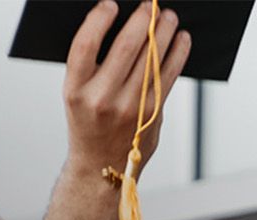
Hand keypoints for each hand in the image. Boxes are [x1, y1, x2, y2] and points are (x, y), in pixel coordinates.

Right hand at [60, 1, 190, 180]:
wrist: (100, 167)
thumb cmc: (89, 124)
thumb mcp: (77, 95)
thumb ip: (93, 66)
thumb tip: (125, 27)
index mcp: (75, 90)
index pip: (84, 46)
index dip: (98, 20)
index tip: (110, 4)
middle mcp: (100, 99)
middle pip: (125, 48)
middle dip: (141, 20)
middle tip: (150, 4)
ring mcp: (128, 108)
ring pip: (151, 59)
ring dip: (163, 32)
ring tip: (168, 16)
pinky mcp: (151, 115)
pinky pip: (168, 77)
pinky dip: (178, 54)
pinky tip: (181, 40)